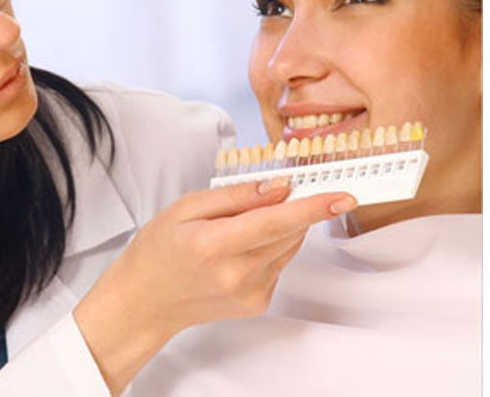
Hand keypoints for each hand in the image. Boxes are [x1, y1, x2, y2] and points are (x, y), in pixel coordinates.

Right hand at [74, 179, 356, 393]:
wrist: (146, 301)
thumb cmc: (158, 249)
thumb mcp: (185, 208)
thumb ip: (234, 196)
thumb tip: (278, 187)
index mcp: (213, 246)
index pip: (275, 222)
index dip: (313, 208)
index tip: (344, 196)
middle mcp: (237, 274)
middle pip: (288, 232)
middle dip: (292, 206)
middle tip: (275, 191)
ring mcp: (250, 293)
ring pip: (289, 246)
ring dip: (280, 226)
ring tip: (239, 225)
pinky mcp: (258, 303)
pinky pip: (279, 262)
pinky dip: (270, 246)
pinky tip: (239, 248)